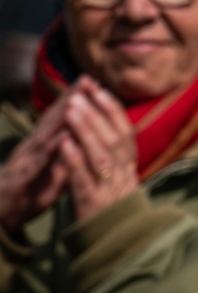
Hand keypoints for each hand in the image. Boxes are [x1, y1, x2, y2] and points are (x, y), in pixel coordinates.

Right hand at [0, 86, 73, 232]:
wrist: (2, 213)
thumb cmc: (29, 190)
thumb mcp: (53, 170)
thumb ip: (66, 154)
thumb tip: (83, 140)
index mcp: (44, 146)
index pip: (62, 119)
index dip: (77, 101)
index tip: (93, 83)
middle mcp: (35, 148)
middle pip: (54, 120)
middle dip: (71, 99)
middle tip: (86, 79)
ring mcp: (27, 160)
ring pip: (46, 135)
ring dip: (60, 117)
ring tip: (76, 99)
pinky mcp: (23, 177)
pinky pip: (39, 162)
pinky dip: (52, 149)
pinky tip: (63, 137)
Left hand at [59, 76, 138, 222]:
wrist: (115, 251)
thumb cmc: (111, 215)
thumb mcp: (119, 184)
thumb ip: (115, 160)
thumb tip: (109, 129)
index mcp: (130, 171)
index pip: (126, 135)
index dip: (114, 112)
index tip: (99, 90)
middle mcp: (124, 178)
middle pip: (115, 141)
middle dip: (97, 115)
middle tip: (80, 94)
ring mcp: (110, 192)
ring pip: (101, 156)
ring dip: (86, 131)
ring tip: (71, 110)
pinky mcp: (93, 207)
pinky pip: (84, 180)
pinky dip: (74, 160)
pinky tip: (64, 143)